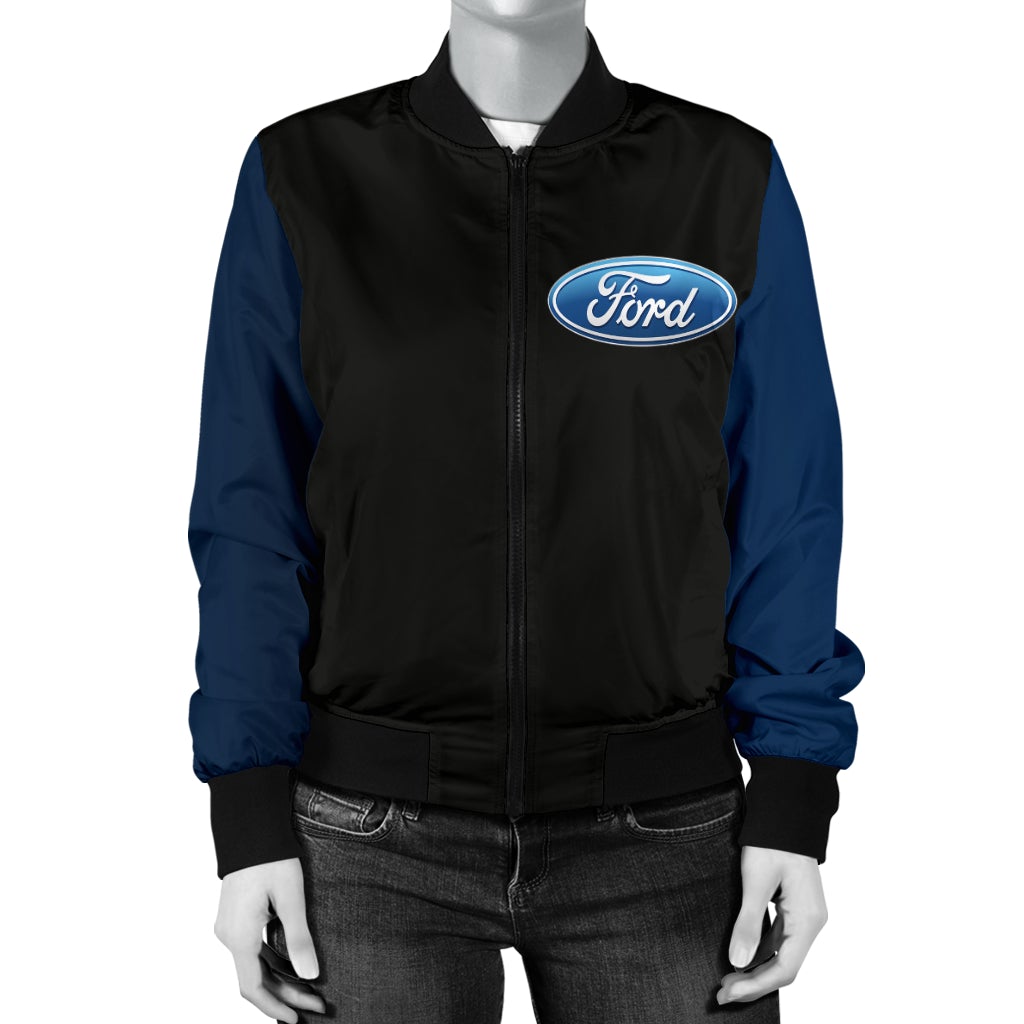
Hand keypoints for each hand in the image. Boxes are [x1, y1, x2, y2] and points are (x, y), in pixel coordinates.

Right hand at [214, 857, 326, 1022]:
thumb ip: (298, 938)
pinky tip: (292, 966)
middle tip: (318, 1004)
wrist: (250, 827)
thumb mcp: (291, 897)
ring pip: (254, 964)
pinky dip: (271, 962)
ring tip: (311, 989)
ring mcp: (229, 926)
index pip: (253, 988)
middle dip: (287, 994)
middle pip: (256, 978)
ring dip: (280, 979)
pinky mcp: (235, 916)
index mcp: (239, 936)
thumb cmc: (271, 857)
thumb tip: (311, 975)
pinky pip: (252, 949)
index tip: (297, 1020)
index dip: (275, 1008)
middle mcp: (229, 935)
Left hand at [716, 845, 827, 1004]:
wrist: (785, 811)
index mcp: (807, 920)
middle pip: (784, 966)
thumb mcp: (756, 880)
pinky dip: (760, 950)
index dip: (755, 986)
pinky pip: (778, 938)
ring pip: (781, 954)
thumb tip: (738, 962)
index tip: (727, 992)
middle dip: (753, 982)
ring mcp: (803, 915)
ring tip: (727, 977)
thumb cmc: (772, 841)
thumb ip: (748, 922)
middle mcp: (810, 922)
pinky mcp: (793, 907)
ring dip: (756, 968)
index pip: (784, 969)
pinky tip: (740, 953)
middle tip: (722, 991)